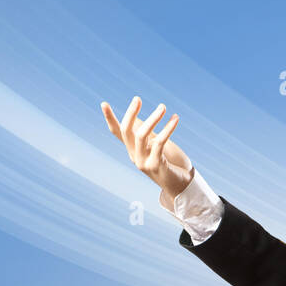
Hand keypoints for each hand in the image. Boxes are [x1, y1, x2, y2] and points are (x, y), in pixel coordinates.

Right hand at [101, 96, 193, 212]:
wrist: (182, 187)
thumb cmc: (171, 164)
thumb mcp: (157, 146)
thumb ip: (148, 135)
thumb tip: (137, 119)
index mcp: (133, 150)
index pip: (118, 133)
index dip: (110, 119)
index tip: (103, 103)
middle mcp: (134, 156)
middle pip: (127, 132)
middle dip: (130, 113)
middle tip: (138, 98)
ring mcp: (143, 162)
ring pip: (141, 135)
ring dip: (152, 119)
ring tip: (163, 107)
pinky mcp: (155, 166)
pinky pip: (159, 142)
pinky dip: (168, 128)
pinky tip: (175, 119)